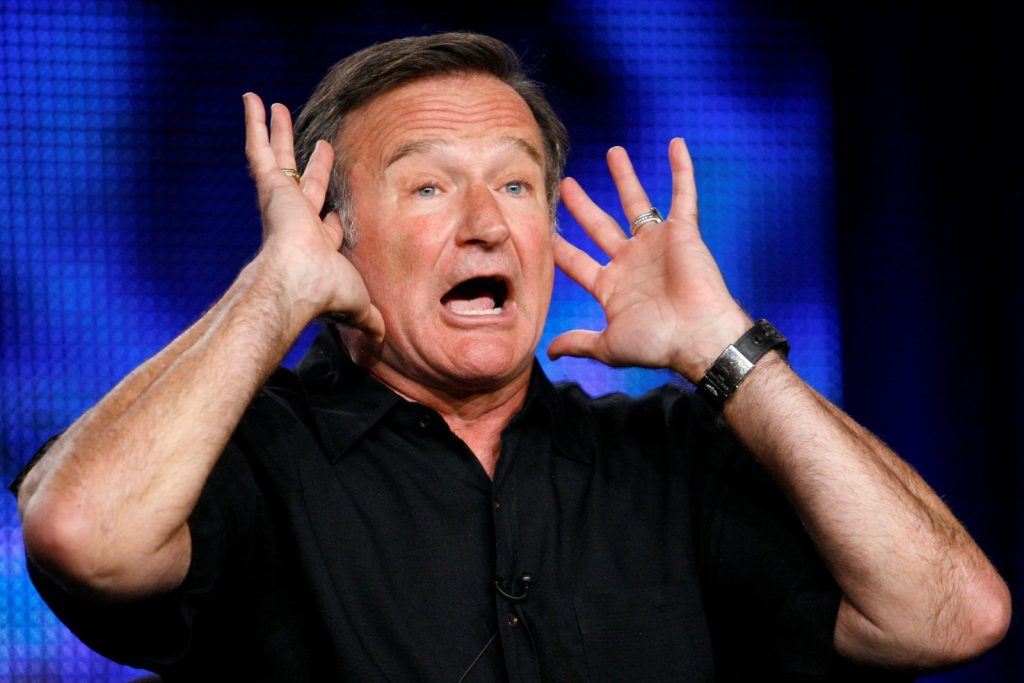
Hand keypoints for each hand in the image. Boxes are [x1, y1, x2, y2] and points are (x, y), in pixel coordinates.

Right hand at [242, 93, 383, 339]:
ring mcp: (280, 201)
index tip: (334, 211)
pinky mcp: (269, 185)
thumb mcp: (359, 305)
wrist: (296, 282)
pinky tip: (251, 98)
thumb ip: (370, 321)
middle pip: (304, 184)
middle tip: (318, 147)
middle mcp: (295, 220)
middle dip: (311, 167)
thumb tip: (383, 342)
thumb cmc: (325, 294)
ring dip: (277, 133)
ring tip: (273, 108)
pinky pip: (259, 146)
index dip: (331, 217)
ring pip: (278, 158)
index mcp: (315, 245)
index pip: (326, 224)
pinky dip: (254, 123)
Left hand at [547, 138, 749, 381]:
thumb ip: (579, 342)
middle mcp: (632, 261)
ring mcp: (657, 245)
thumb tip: (549, 352)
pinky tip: (676, 144)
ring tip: (613, 152)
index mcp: (612, 286)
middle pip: (600, 226)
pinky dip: (681, 170)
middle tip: (567, 184)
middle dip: (582, 206)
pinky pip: (683, 195)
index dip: (561, 248)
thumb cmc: (657, 344)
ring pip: (637, 202)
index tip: (544, 231)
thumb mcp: (608, 346)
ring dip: (625, 177)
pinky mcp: (683, 232)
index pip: (578, 262)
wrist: (699, 337)